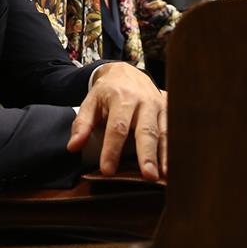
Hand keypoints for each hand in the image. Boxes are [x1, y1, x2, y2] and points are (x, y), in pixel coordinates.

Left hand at [67, 63, 166, 181]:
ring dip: (164, 155)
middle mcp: (144, 101)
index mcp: (122, 97)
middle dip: (146, 154)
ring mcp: (159, 105)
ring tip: (163, 176)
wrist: (127, 71)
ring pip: (164, 132)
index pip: (117, 127)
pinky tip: (173, 166)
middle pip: (145, 130)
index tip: (107, 170)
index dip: (112, 149)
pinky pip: (174, 131)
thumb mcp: (91, 101)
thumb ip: (82, 124)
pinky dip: (173, 149)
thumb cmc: (108, 91)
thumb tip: (73, 147)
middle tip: (148, 176)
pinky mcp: (169, 110)